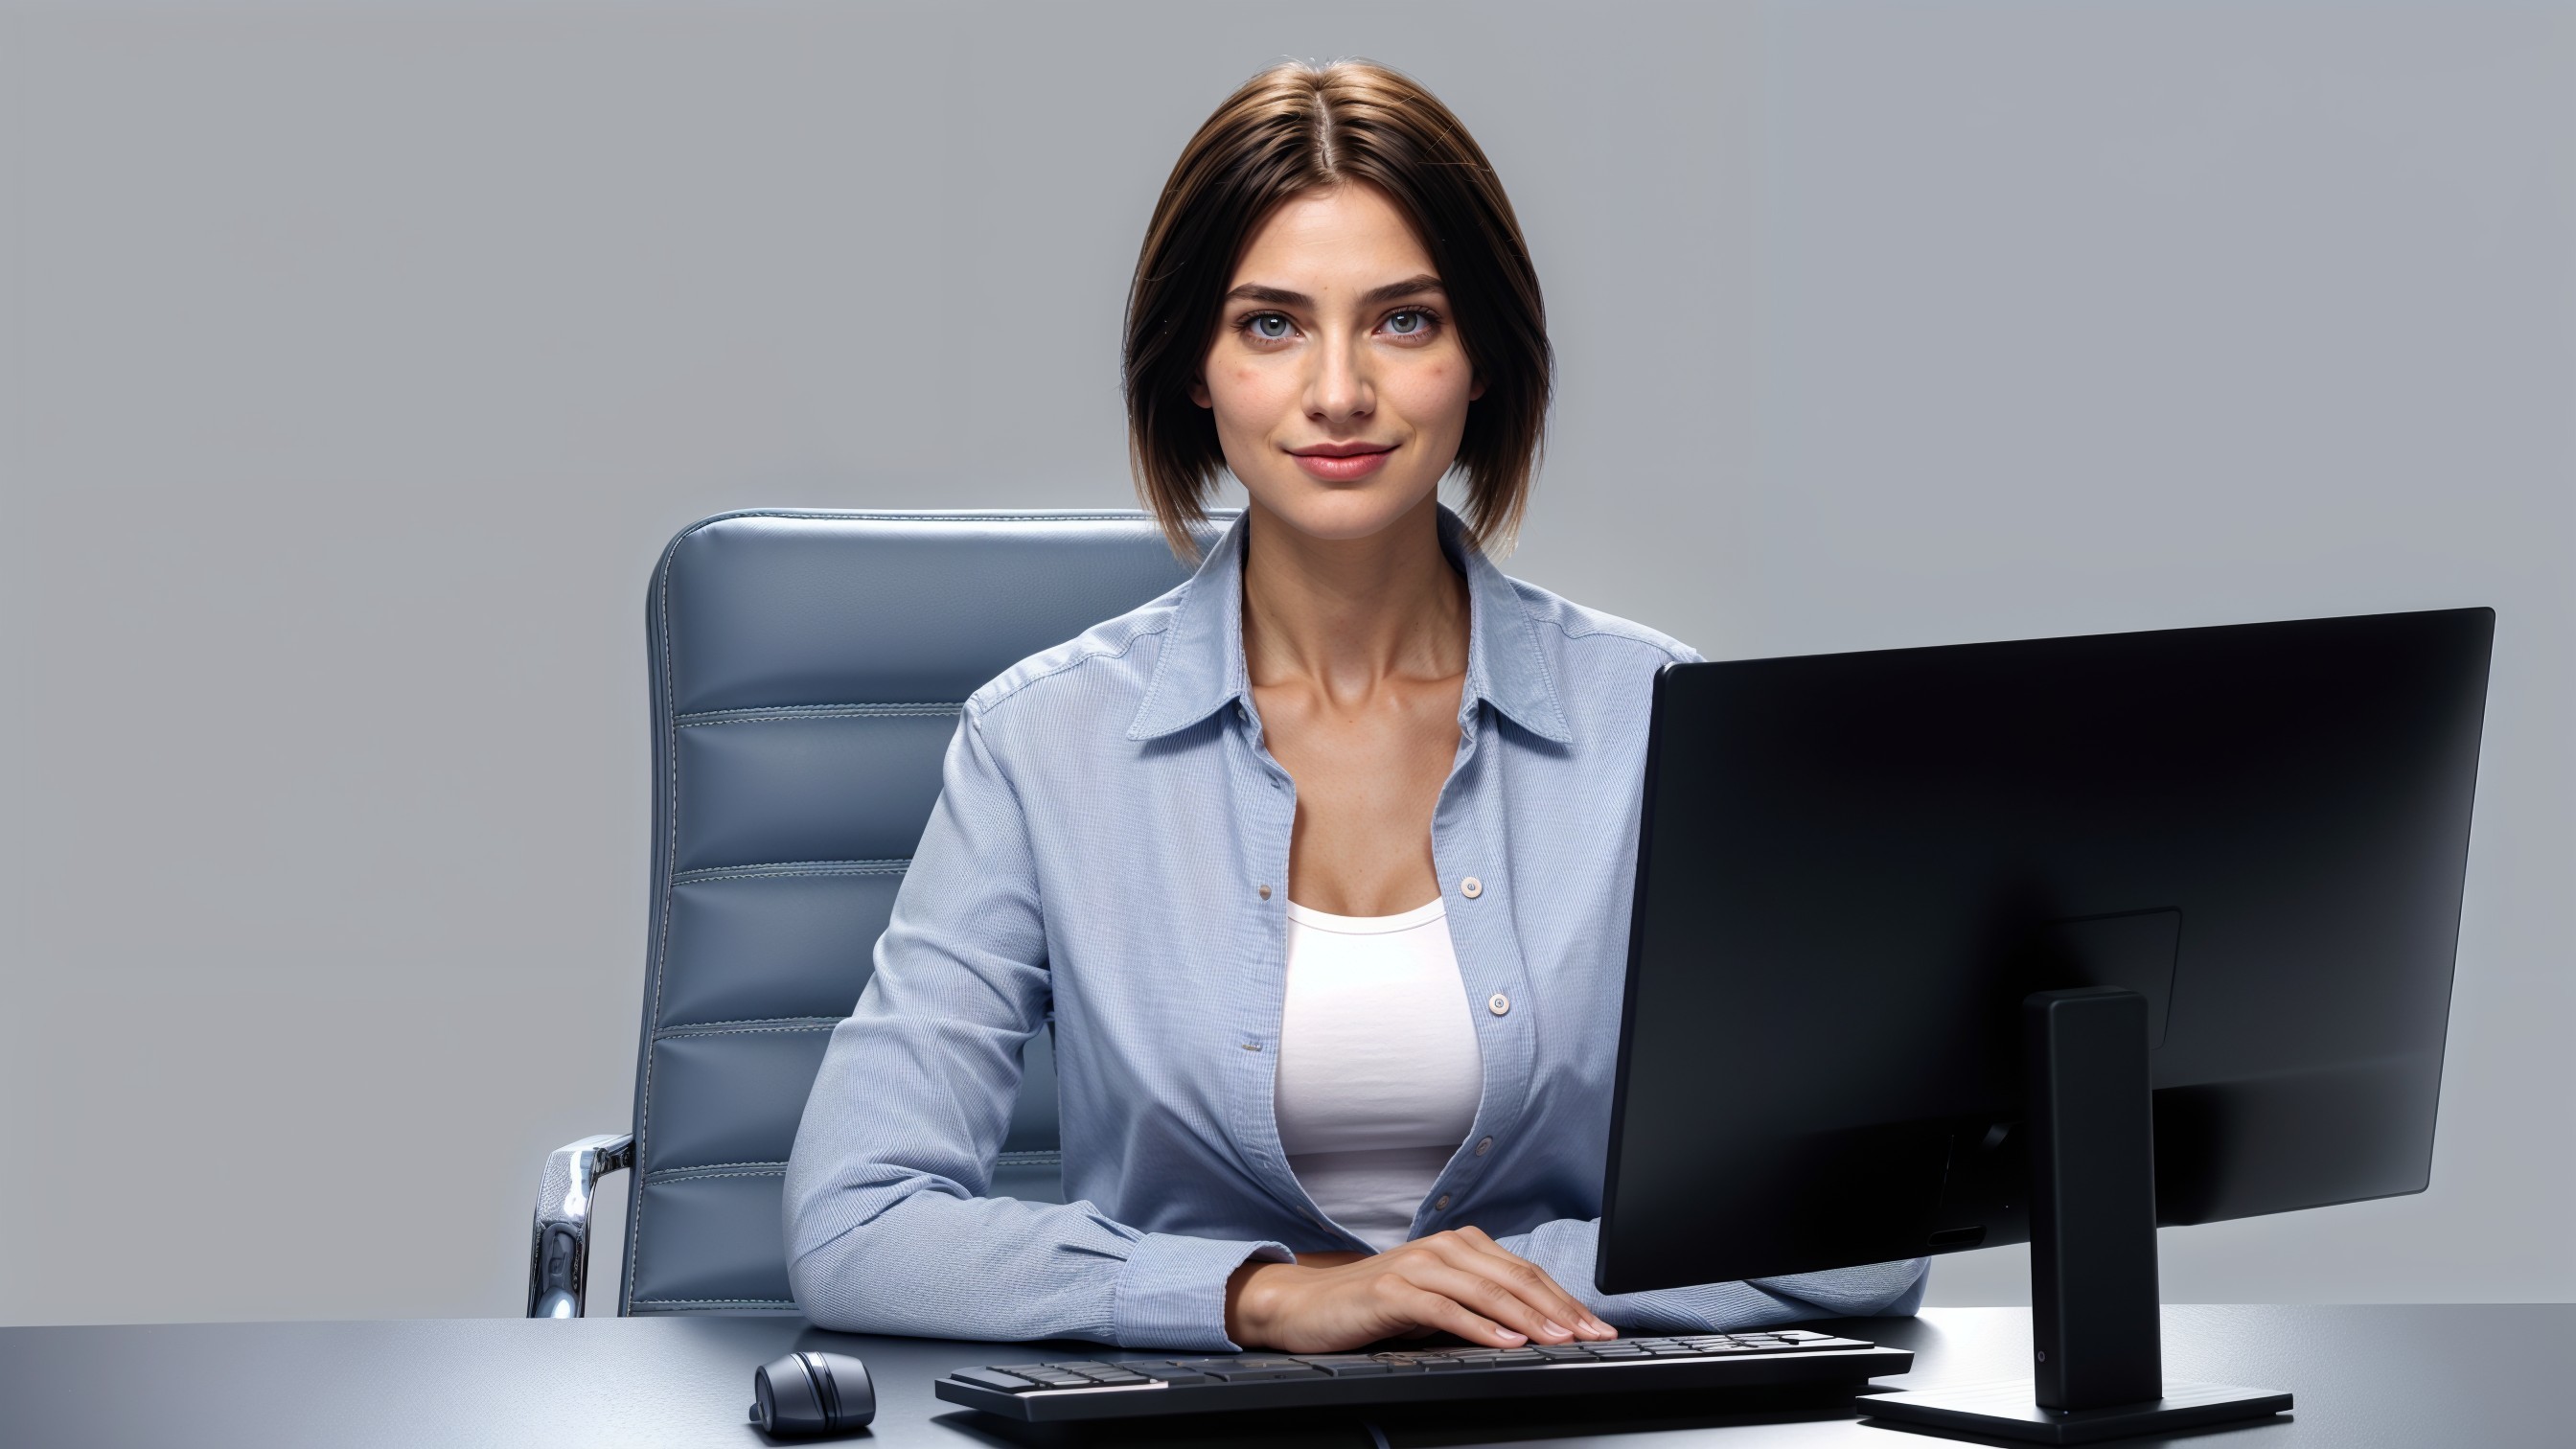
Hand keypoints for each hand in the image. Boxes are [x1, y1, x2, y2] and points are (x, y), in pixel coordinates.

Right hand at [1224, 1227, 1617, 1352]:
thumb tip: (1537, 1329)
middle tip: (1593, 1336)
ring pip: (1487, 1291)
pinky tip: (1506, 1343)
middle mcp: (1443, 1247)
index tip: (1597, 1328)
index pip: (1526, 1273)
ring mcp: (1418, 1265)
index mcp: (1460, 1246)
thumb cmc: (1375, 1307)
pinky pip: (1447, 1308)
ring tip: (1560, 1340)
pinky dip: (1481, 1327)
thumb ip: (1479, 1305)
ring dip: (1529, 1319)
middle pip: (1515, 1278)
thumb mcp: (1437, 1302)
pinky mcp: (1394, 1289)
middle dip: (1560, 1309)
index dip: (1565, 1300)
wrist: (1307, 1307)